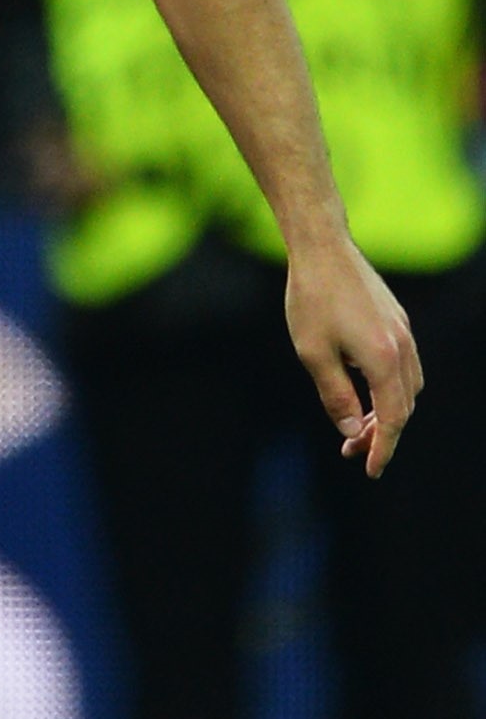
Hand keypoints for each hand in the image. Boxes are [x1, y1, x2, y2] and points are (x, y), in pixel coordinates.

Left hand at [284, 232, 421, 476]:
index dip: (383, 448)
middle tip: (351, 450)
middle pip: (404, 406)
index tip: (370, 470)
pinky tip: (364, 388)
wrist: (322, 247)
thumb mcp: (313, 354)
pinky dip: (390, 387)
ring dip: (388, 410)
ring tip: (358, 424)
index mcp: (384, 359)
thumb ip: (336, 396)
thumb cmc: (310, 299)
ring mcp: (403, 331)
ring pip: (408, 386)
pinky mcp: (397, 320)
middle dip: (382, 433)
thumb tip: (353, 432)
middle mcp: (402, 346)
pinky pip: (404, 365)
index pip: (393, 419)